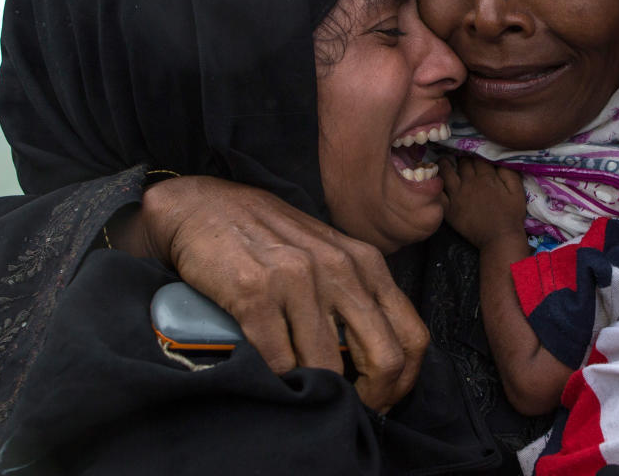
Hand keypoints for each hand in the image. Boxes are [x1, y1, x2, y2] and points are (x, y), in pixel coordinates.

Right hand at [128, 175, 428, 411]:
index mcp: (366, 263)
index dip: (403, 381)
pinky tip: (275, 377)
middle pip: (385, 357)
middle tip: (351, 410)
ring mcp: (298, 280)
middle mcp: (340, 269)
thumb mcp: (331, 255)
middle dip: (372, 397)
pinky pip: (279, 359)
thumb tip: (379, 357)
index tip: (382, 398)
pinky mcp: (255, 293)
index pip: (412, 335)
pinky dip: (279, 379)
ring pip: (328, 366)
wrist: (206, 207)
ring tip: (309, 395)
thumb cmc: (272, 238)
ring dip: (320, 392)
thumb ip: (357, 295)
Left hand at [439, 157, 526, 249]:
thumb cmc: (511, 215)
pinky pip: (438, 193)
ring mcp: (457, 195)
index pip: (477, 157)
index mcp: (486, 177)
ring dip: (444, 163)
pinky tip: (434, 179)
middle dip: (461, 156)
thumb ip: (509, 173)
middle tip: (459, 153)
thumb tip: (499, 159)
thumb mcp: (517, 191)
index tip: (473, 152)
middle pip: (462, 162)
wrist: (499, 237)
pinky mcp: (449, 208)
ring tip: (443, 160)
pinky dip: (435, 184)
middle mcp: (469, 182)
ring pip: (446, 172)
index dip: (475, 153)